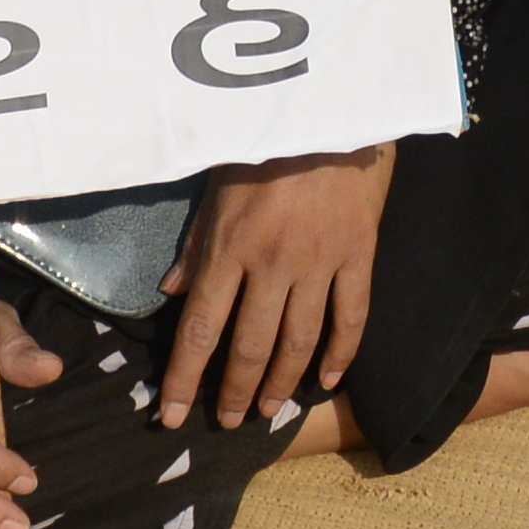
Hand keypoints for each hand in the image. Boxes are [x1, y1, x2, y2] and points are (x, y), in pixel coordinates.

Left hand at [159, 143, 391, 429]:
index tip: (170, 416)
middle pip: (249, 347)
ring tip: (269, 410)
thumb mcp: (216, 189)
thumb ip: (196, 247)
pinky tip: (329, 381)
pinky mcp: (357, 255)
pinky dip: (341, 355)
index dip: (183, 379)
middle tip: (226, 421)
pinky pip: (351, 317)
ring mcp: (319, 263)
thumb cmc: (263, 143)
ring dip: (281, 383)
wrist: (331, 108)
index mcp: (229, 248)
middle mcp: (271, 264)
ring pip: (299, 342)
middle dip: (234, 393)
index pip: (198, 329)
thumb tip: (171, 294)